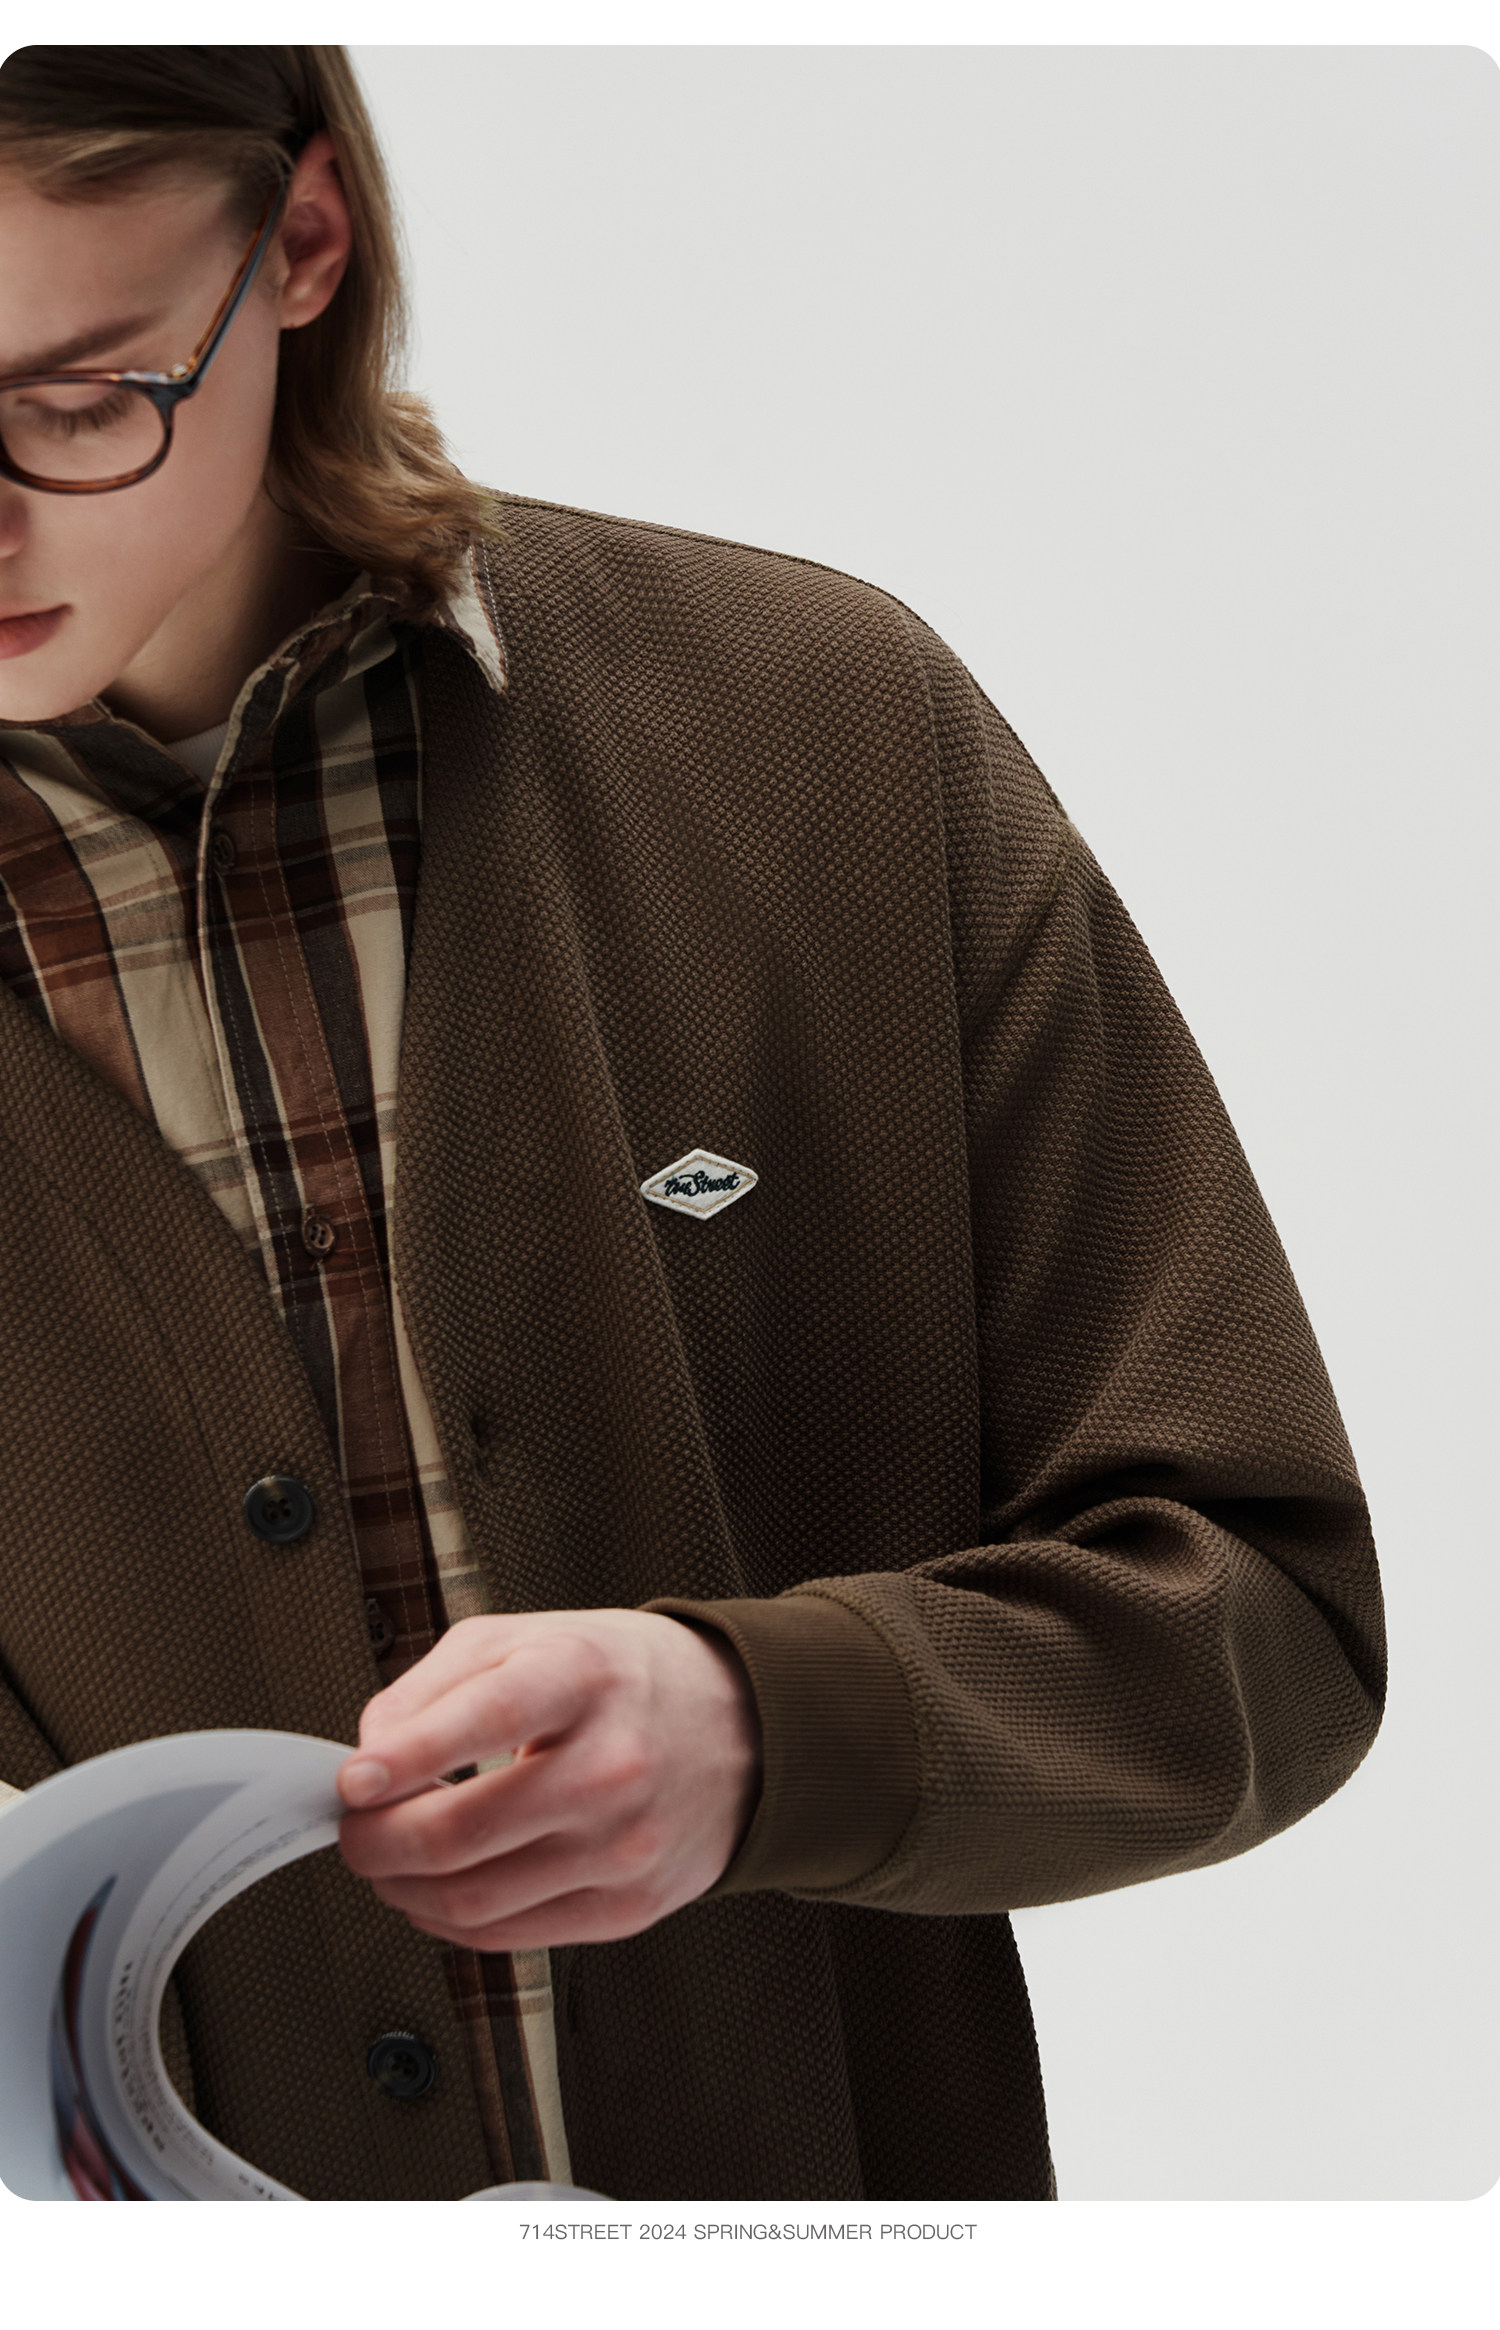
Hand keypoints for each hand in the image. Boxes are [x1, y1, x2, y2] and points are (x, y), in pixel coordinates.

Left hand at [335, 1609, 762, 1948]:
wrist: (738, 1729)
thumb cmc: (618, 1679)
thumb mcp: (526, 1638)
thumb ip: (432, 1686)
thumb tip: (369, 1755)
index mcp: (583, 1676)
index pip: (484, 1720)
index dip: (404, 1758)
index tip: (350, 1780)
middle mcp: (611, 1763)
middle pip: (461, 1833)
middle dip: (377, 1842)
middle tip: (352, 1829)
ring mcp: (625, 1845)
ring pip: (474, 1901)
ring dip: (403, 1890)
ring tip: (388, 1861)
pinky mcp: (630, 1907)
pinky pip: (510, 1936)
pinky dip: (450, 1922)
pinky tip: (438, 1890)